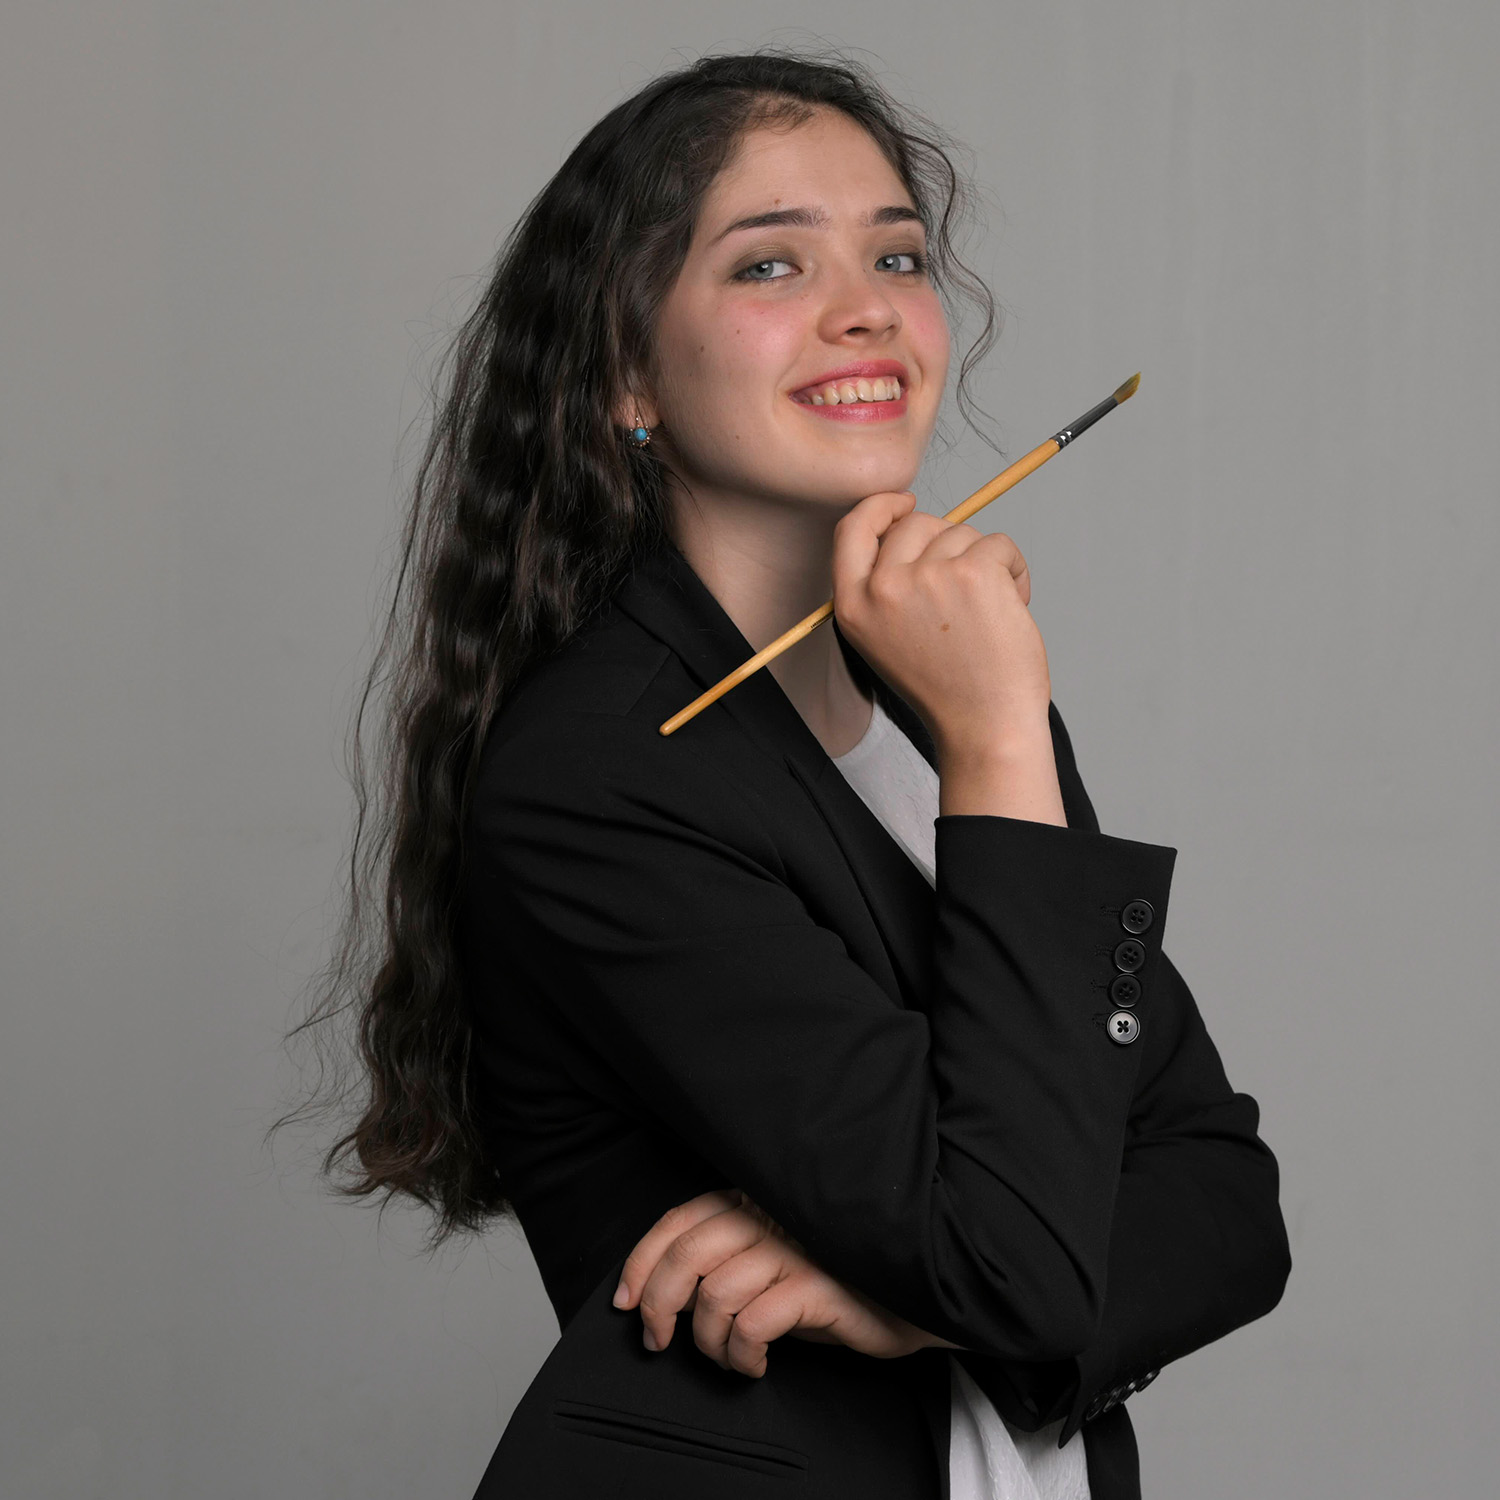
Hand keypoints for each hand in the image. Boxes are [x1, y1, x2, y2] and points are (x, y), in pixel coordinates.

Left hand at [613, 1189, 962, 1377]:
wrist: (910, 1294)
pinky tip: (755, 1363)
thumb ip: (726, 1259)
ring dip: (706, 1341)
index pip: (679, 1220)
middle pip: (688, 1255)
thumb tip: (654, 1294)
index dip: (641, 1261)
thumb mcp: (772, 1261)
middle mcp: (771, 1216)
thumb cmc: (834, 1282)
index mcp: (752, 1201)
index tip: (624, 1302)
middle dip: (658, 1304)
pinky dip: (742, 1353)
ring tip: (727, 1357)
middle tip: (658, 1341)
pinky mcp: (820, 1286)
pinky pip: (754, 1324)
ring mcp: (796, 1248)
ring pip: (716, 1295)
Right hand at [831, 490, 1052, 760]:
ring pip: (962, 533)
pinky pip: (999, 544)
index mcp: (853, 605)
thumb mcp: (885, 639)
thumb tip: (912, 526)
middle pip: (915, 525)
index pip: (852, 529)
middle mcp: (883, 587)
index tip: (905, 504)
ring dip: (985, 563)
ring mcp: (928, 576)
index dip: (880, 508)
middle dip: (948, 544)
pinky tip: (1011, 607)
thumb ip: (884, 587)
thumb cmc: (945, 688)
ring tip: (989, 612)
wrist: (984, 727)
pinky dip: (1014, 570)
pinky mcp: (974, 572)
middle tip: (967, 589)